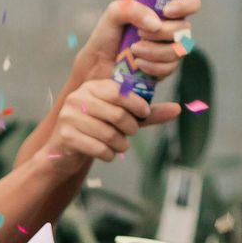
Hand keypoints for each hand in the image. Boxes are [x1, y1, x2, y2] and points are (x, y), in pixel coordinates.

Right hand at [42, 76, 166, 172]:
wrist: (64, 152)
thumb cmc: (97, 131)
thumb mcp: (123, 119)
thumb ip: (147, 114)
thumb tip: (177, 109)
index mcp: (91, 87)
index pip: (119, 92)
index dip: (137, 104)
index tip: (144, 114)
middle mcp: (78, 98)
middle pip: (117, 114)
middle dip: (130, 128)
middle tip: (130, 134)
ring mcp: (69, 117)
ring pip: (109, 134)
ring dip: (121, 145)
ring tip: (119, 146)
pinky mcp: (67, 136)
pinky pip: (98, 148)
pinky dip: (109, 155)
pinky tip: (107, 154)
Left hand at [69, 0, 200, 92]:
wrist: (97, 64)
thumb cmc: (106, 36)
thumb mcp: (114, 13)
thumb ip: (133, 9)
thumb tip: (155, 23)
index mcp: (162, 11)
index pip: (190, 3)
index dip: (185, 5)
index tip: (167, 11)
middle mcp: (169, 29)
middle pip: (185, 29)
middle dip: (163, 32)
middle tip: (140, 33)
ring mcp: (169, 50)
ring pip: (179, 51)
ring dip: (155, 51)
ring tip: (134, 50)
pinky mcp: (164, 69)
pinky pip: (169, 68)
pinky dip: (153, 66)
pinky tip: (138, 64)